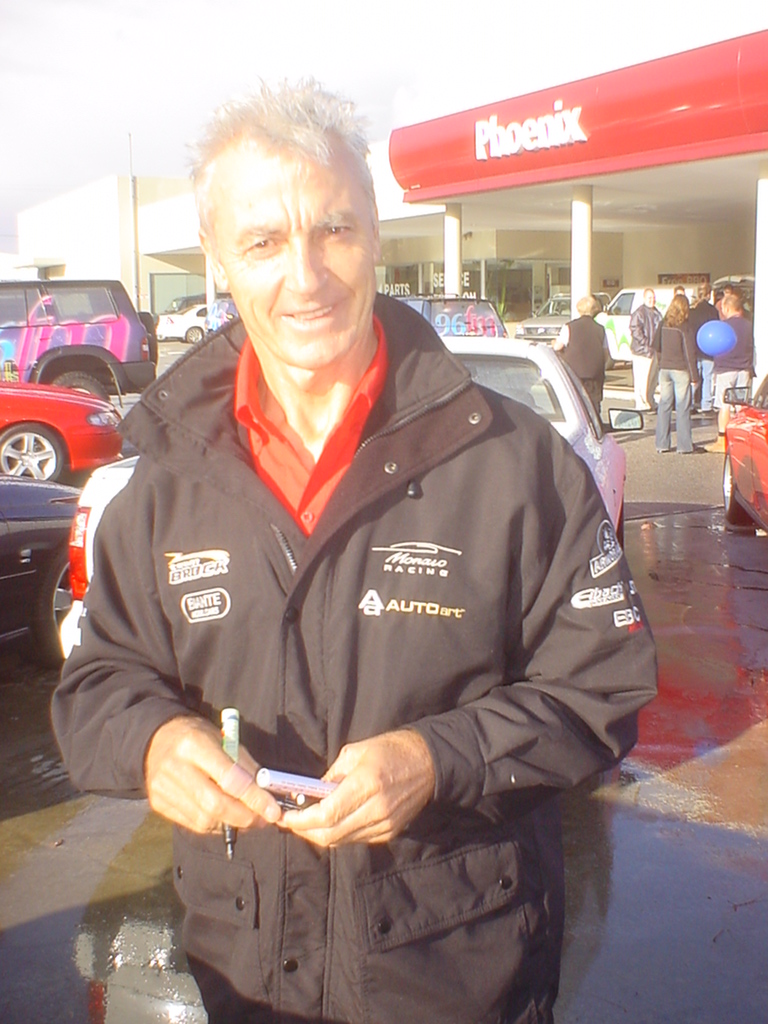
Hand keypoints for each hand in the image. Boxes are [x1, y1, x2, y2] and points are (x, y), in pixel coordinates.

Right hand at [144, 715, 281, 833]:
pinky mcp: (158, 804)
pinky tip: (225, 818)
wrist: (156, 738)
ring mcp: (163, 788)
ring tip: (246, 819)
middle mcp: (176, 767)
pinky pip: (192, 824)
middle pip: (215, 804)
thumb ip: (244, 765)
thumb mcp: (223, 739)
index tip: (273, 811)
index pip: (230, 779)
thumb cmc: (197, 736)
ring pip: (204, 820)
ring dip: (231, 824)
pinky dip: (214, 825)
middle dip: (244, 817)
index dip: (254, 798)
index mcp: (195, 744)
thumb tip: (267, 793)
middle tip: (262, 820)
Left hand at [279, 729, 435, 846]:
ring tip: (306, 821)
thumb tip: (310, 793)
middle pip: (331, 834)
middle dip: (305, 831)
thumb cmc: (390, 750)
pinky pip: (357, 839)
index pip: (327, 815)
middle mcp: (376, 809)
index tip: (286, 816)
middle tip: (290, 822)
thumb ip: (332, 775)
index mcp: (366, 784)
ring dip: (320, 834)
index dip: (301, 820)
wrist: (428, 762)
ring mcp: (385, 824)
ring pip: (342, 841)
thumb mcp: (355, 752)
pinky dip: (339, 834)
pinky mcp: (390, 832)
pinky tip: (331, 822)